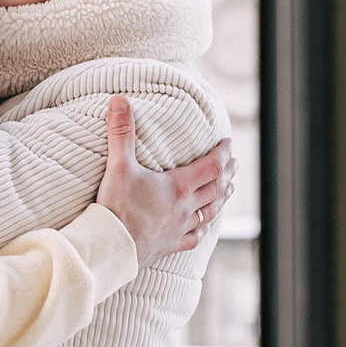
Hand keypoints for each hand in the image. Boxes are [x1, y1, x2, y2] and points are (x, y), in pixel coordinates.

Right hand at [96, 96, 233, 263]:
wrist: (111, 247)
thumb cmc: (116, 208)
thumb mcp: (118, 165)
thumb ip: (121, 132)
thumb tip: (119, 99)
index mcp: (178, 186)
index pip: (211, 167)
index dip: (222, 154)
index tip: (229, 144)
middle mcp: (185, 207)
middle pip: (216, 188)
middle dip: (227, 174)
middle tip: (234, 164)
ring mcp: (179, 228)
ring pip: (210, 212)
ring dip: (221, 198)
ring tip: (228, 190)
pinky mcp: (170, 245)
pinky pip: (194, 237)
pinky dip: (202, 229)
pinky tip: (202, 228)